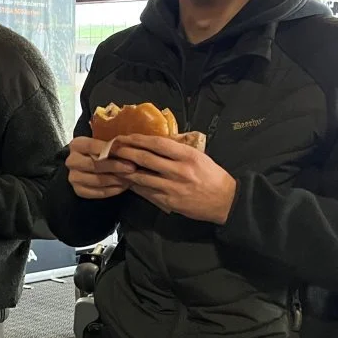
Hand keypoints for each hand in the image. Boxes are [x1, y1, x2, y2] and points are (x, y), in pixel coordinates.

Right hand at [67, 137, 135, 199]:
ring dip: (116, 180)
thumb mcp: (103, 144)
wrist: (87, 166)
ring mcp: (73, 177)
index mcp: (77, 145)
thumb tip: (128, 146)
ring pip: (97, 180)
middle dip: (116, 167)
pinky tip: (124, 186)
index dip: (111, 150)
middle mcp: (72, 161)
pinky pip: (98, 192)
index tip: (128, 153)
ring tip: (130, 178)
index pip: (93, 146)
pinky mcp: (78, 190)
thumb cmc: (100, 152)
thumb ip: (112, 145)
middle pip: (95, 165)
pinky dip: (113, 190)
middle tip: (132, 168)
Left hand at [112, 134, 235, 223]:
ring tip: (113, 163)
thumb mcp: (198, 156)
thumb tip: (154, 143)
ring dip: (125, 170)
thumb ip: (177, 150)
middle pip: (145, 158)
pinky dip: (135, 185)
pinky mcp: (169, 202)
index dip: (138, 139)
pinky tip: (126, 180)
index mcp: (187, 155)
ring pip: (142, 177)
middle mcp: (179, 170)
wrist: (226, 201)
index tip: (126, 136)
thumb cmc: (212, 175)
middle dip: (125, 152)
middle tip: (112, 148)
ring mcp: (172, 187)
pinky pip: (146, 192)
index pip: (157, 143)